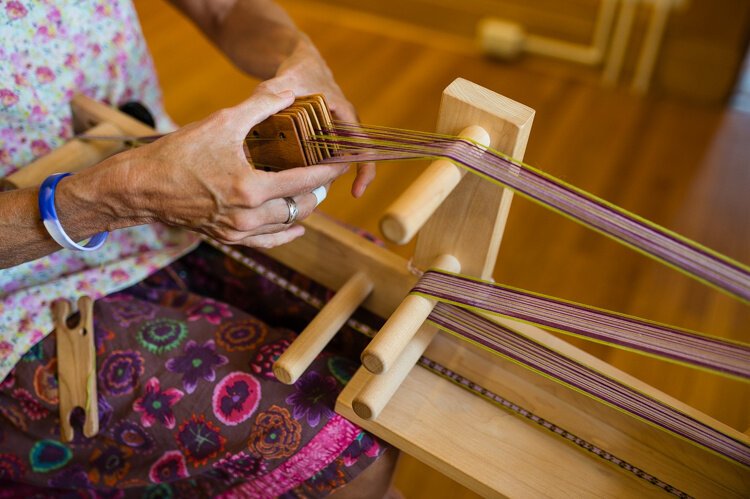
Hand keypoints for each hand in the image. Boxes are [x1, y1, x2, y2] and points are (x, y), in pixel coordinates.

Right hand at [107, 89, 347, 247]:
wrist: (141, 187)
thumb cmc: (178, 153)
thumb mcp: (221, 122)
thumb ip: (260, 106)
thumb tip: (289, 92)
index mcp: (250, 189)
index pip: (305, 181)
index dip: (329, 170)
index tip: (343, 160)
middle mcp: (247, 217)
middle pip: (301, 206)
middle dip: (318, 189)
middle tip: (326, 173)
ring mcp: (238, 231)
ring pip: (286, 224)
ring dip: (302, 208)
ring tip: (311, 190)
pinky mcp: (228, 239)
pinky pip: (267, 242)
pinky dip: (284, 233)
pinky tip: (296, 227)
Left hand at [261, 35, 375, 197]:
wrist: (301, 64)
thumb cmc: (298, 70)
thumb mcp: (284, 79)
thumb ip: (270, 93)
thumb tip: (256, 108)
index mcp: (344, 115)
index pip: (364, 148)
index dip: (364, 171)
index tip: (355, 192)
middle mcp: (344, 128)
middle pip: (343, 163)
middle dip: (328, 181)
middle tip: (305, 196)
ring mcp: (332, 136)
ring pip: (330, 165)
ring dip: (316, 180)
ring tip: (292, 191)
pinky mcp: (320, 141)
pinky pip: (319, 162)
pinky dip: (307, 174)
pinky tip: (287, 185)